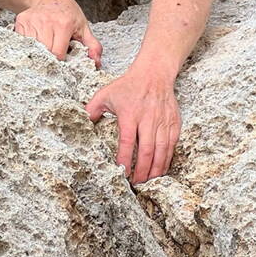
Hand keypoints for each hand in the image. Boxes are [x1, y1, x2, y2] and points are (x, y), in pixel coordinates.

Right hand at [14, 0, 101, 67]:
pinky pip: (22, 43)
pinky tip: (36, 43)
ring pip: (32, 49)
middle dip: (49, 59)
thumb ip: (93, 46)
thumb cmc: (68, 14)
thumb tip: (96, 62)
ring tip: (45, 48)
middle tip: (54, 57)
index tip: (62, 62)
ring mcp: (32, 21)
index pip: (57, 53)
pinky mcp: (21, 21)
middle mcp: (46, 21)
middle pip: (44, 53)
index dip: (60, 62)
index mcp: (64, 24)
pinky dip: (28, 47)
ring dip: (38, 54)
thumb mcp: (83, 27)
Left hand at [85, 68, 180, 183]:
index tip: (122, 173)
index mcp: (130, 114)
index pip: (127, 142)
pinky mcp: (173, 122)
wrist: (154, 73)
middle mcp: (148, 119)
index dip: (125, 159)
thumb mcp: (105, 93)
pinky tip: (161, 168)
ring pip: (162, 150)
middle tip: (137, 184)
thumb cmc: (128, 85)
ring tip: (149, 181)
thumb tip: (81, 122)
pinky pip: (172, 144)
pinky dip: (167, 158)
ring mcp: (163, 121)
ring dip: (156, 168)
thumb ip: (92, 109)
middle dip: (142, 170)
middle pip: (147, 150)